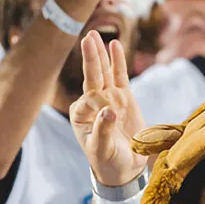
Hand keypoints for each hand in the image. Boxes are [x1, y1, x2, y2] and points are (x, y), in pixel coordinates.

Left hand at [70, 30, 147, 186]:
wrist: (123, 168)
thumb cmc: (107, 161)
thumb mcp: (102, 149)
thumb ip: (103, 130)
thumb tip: (109, 112)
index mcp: (80, 114)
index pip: (90, 98)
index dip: (101, 103)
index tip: (113, 116)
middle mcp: (92, 103)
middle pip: (92, 77)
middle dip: (90, 58)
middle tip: (87, 37)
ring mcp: (108, 98)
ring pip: (104, 73)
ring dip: (100, 54)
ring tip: (94, 35)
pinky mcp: (124, 98)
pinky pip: (120, 77)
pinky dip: (117, 62)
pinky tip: (114, 45)